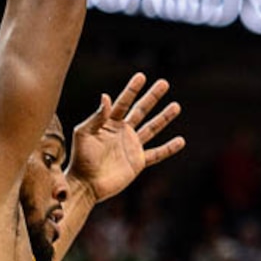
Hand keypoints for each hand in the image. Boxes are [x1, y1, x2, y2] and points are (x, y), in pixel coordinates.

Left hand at [66, 73, 185, 202]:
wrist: (86, 184)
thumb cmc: (80, 158)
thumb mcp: (83, 133)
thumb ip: (96, 117)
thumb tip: (106, 97)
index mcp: (109, 123)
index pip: (123, 102)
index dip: (132, 89)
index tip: (142, 76)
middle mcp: (122, 132)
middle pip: (141, 111)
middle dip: (152, 97)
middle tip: (164, 83)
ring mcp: (131, 147)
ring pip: (151, 129)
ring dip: (164, 117)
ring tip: (176, 106)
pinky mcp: (137, 162)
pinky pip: (156, 154)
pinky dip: (168, 148)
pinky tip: (180, 141)